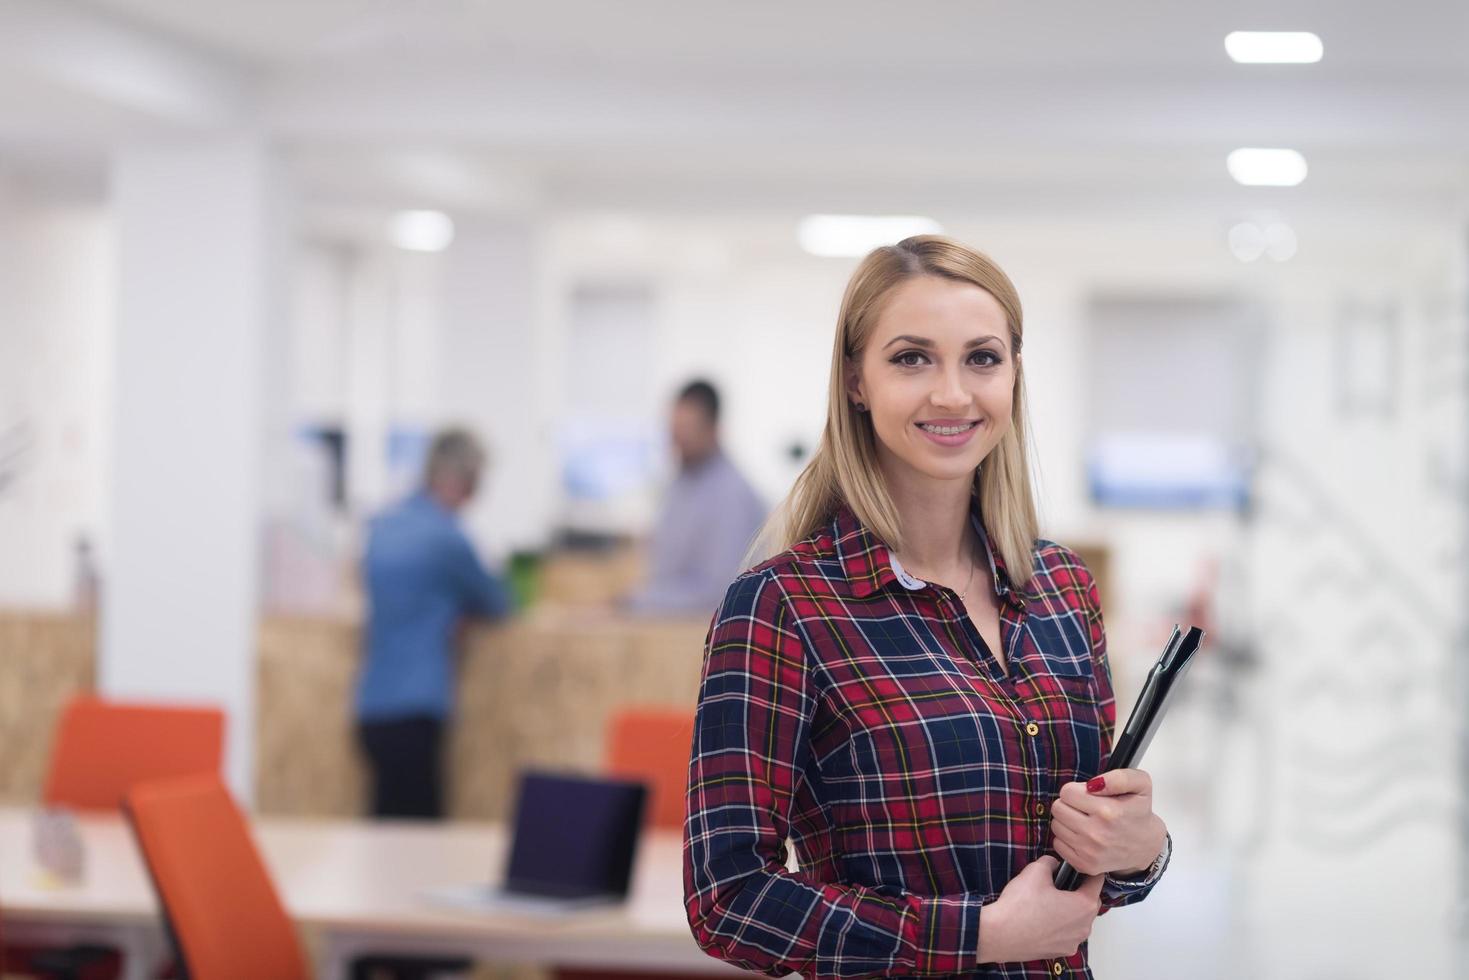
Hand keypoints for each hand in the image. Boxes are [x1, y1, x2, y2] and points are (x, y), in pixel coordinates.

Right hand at [979, 855, 1102, 963]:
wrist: (1000, 934)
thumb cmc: (1021, 904)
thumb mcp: (1035, 870)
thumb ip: (1050, 862)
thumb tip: (1054, 863)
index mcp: (1084, 905)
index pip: (1097, 882)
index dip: (1088, 870)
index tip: (1079, 866)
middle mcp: (1085, 927)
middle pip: (1090, 903)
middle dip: (1080, 891)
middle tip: (1061, 882)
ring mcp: (1073, 942)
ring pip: (1079, 921)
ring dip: (1071, 910)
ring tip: (1050, 902)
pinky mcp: (1061, 952)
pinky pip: (1067, 934)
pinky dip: (1061, 926)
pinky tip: (1043, 919)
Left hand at [1050, 768, 1166, 876]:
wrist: (1146, 847)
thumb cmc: (1139, 813)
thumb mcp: (1140, 785)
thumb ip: (1120, 778)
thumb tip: (1093, 784)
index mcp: (1108, 811)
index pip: (1067, 792)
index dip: (1076, 790)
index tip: (1088, 795)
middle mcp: (1097, 833)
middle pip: (1058, 808)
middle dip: (1069, 804)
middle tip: (1085, 808)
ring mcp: (1089, 852)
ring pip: (1056, 825)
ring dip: (1067, 821)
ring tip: (1085, 821)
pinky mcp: (1084, 865)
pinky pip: (1057, 844)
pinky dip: (1066, 838)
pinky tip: (1082, 836)